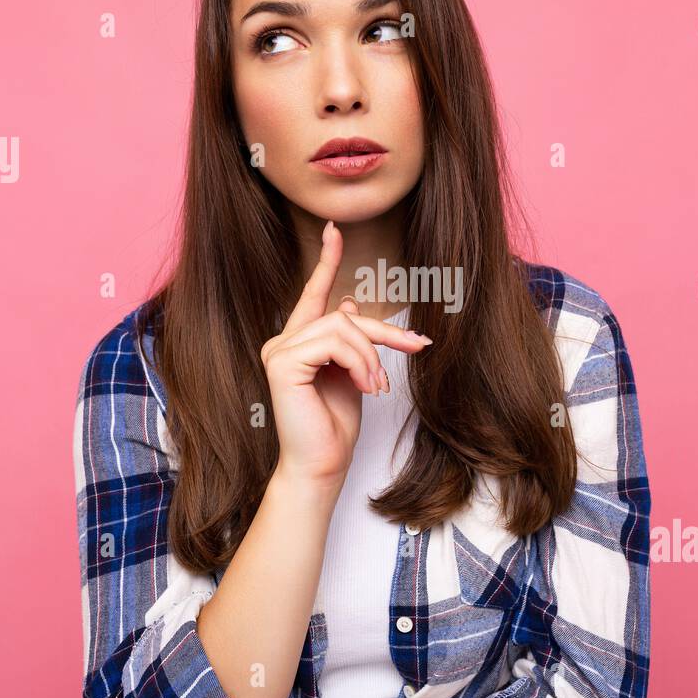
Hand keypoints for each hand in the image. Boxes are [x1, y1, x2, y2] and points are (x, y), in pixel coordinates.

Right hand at [259, 220, 432, 494]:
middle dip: (385, 332)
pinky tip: (366, 386)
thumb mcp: (353, 375)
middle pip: (344, 314)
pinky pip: (334, 342)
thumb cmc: (335, 427)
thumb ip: (350, 342)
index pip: (314, 294)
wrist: (321, 466)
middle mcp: (283, 342)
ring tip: (378, 385)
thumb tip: (353, 305)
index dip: (326, 261)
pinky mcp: (282, 363)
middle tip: (418, 346)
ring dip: (372, 356)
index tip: (334, 230)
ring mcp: (279, 350)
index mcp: (299, 342)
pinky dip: (360, 362)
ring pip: (342, 326)